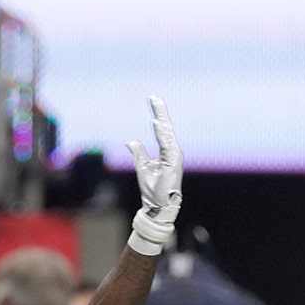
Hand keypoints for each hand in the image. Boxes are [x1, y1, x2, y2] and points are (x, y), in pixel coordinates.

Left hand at [125, 96, 182, 255]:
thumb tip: (131, 141)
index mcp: (166, 153)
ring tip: (155, 106)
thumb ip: (139, 153)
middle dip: (160, 112)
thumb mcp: (142, 167)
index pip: (162, 131)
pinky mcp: (173, 164)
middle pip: (166, 129)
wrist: (157, 207)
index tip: (153, 101)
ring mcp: (174, 158)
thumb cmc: (152, 189)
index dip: (158, 115)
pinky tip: (157, 124)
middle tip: (154, 97)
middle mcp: (172, 153)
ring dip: (161, 119)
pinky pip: (167, 145)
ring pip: (167, 135)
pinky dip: (162, 134)